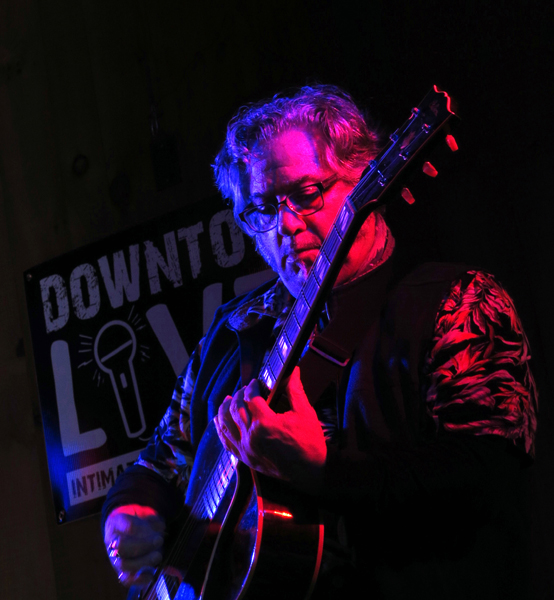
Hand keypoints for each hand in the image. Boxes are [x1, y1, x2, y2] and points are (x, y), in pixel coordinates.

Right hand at [104, 504, 164, 587]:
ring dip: (143, 561)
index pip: (129, 526)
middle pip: (123, 547)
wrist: (120, 532)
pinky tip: (151, 575)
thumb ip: (152, 520)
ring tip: (157, 556)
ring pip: (124, 564)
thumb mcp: (142, 514)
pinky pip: (126, 579)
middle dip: (144, 545)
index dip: (145, 529)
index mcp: (117, 524)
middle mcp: (113, 543)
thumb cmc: (134, 523)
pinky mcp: (120, 572)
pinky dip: (139, 579)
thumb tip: (161, 527)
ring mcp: (115, 559)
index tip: (160, 528)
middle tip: (159, 540)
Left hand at [214, 367, 325, 490]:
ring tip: (228, 399)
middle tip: (245, 389)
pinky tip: (219, 420)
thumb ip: (295, 390)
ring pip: (225, 423)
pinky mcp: (245, 458)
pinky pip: (226, 441)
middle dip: (239, 395)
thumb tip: (293, 370)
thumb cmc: (309, 442)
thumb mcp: (305, 413)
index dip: (252, 387)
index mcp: (266, 423)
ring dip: (224, 408)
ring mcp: (246, 448)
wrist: (310, 472)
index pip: (251, 397)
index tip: (256, 382)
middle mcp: (251, 436)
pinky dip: (220, 428)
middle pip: (236, 408)